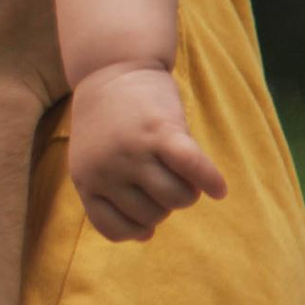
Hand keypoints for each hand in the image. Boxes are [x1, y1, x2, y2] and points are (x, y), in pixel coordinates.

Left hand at [67, 61, 226, 239]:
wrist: (110, 67)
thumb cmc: (108, 121)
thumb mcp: (95, 160)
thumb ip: (112, 196)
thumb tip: (144, 237)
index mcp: (85, 180)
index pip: (115, 229)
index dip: (138, 227)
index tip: (147, 216)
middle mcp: (106, 169)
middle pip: (153, 215)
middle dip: (165, 202)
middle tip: (164, 177)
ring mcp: (132, 151)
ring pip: (178, 199)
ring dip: (189, 190)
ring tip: (183, 172)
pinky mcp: (160, 131)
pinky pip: (194, 169)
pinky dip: (210, 181)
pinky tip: (218, 189)